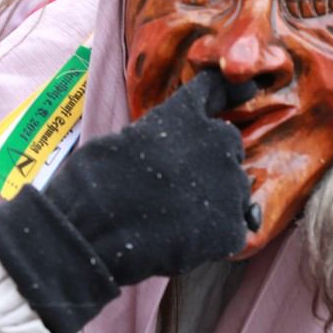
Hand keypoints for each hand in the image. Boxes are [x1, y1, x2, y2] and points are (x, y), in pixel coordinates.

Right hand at [0, 69, 256, 332]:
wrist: (95, 234)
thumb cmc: (93, 185)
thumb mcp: (124, 140)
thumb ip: (159, 137)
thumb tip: (169, 150)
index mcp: (186, 115)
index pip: (214, 89)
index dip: (224, 93)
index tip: (239, 90)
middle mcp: (218, 142)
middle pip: (229, 147)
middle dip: (212, 162)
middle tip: (180, 187)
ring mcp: (231, 185)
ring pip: (235, 191)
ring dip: (216, 201)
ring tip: (178, 220)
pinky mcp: (233, 226)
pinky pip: (233, 229)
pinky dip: (215, 237)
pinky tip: (186, 243)